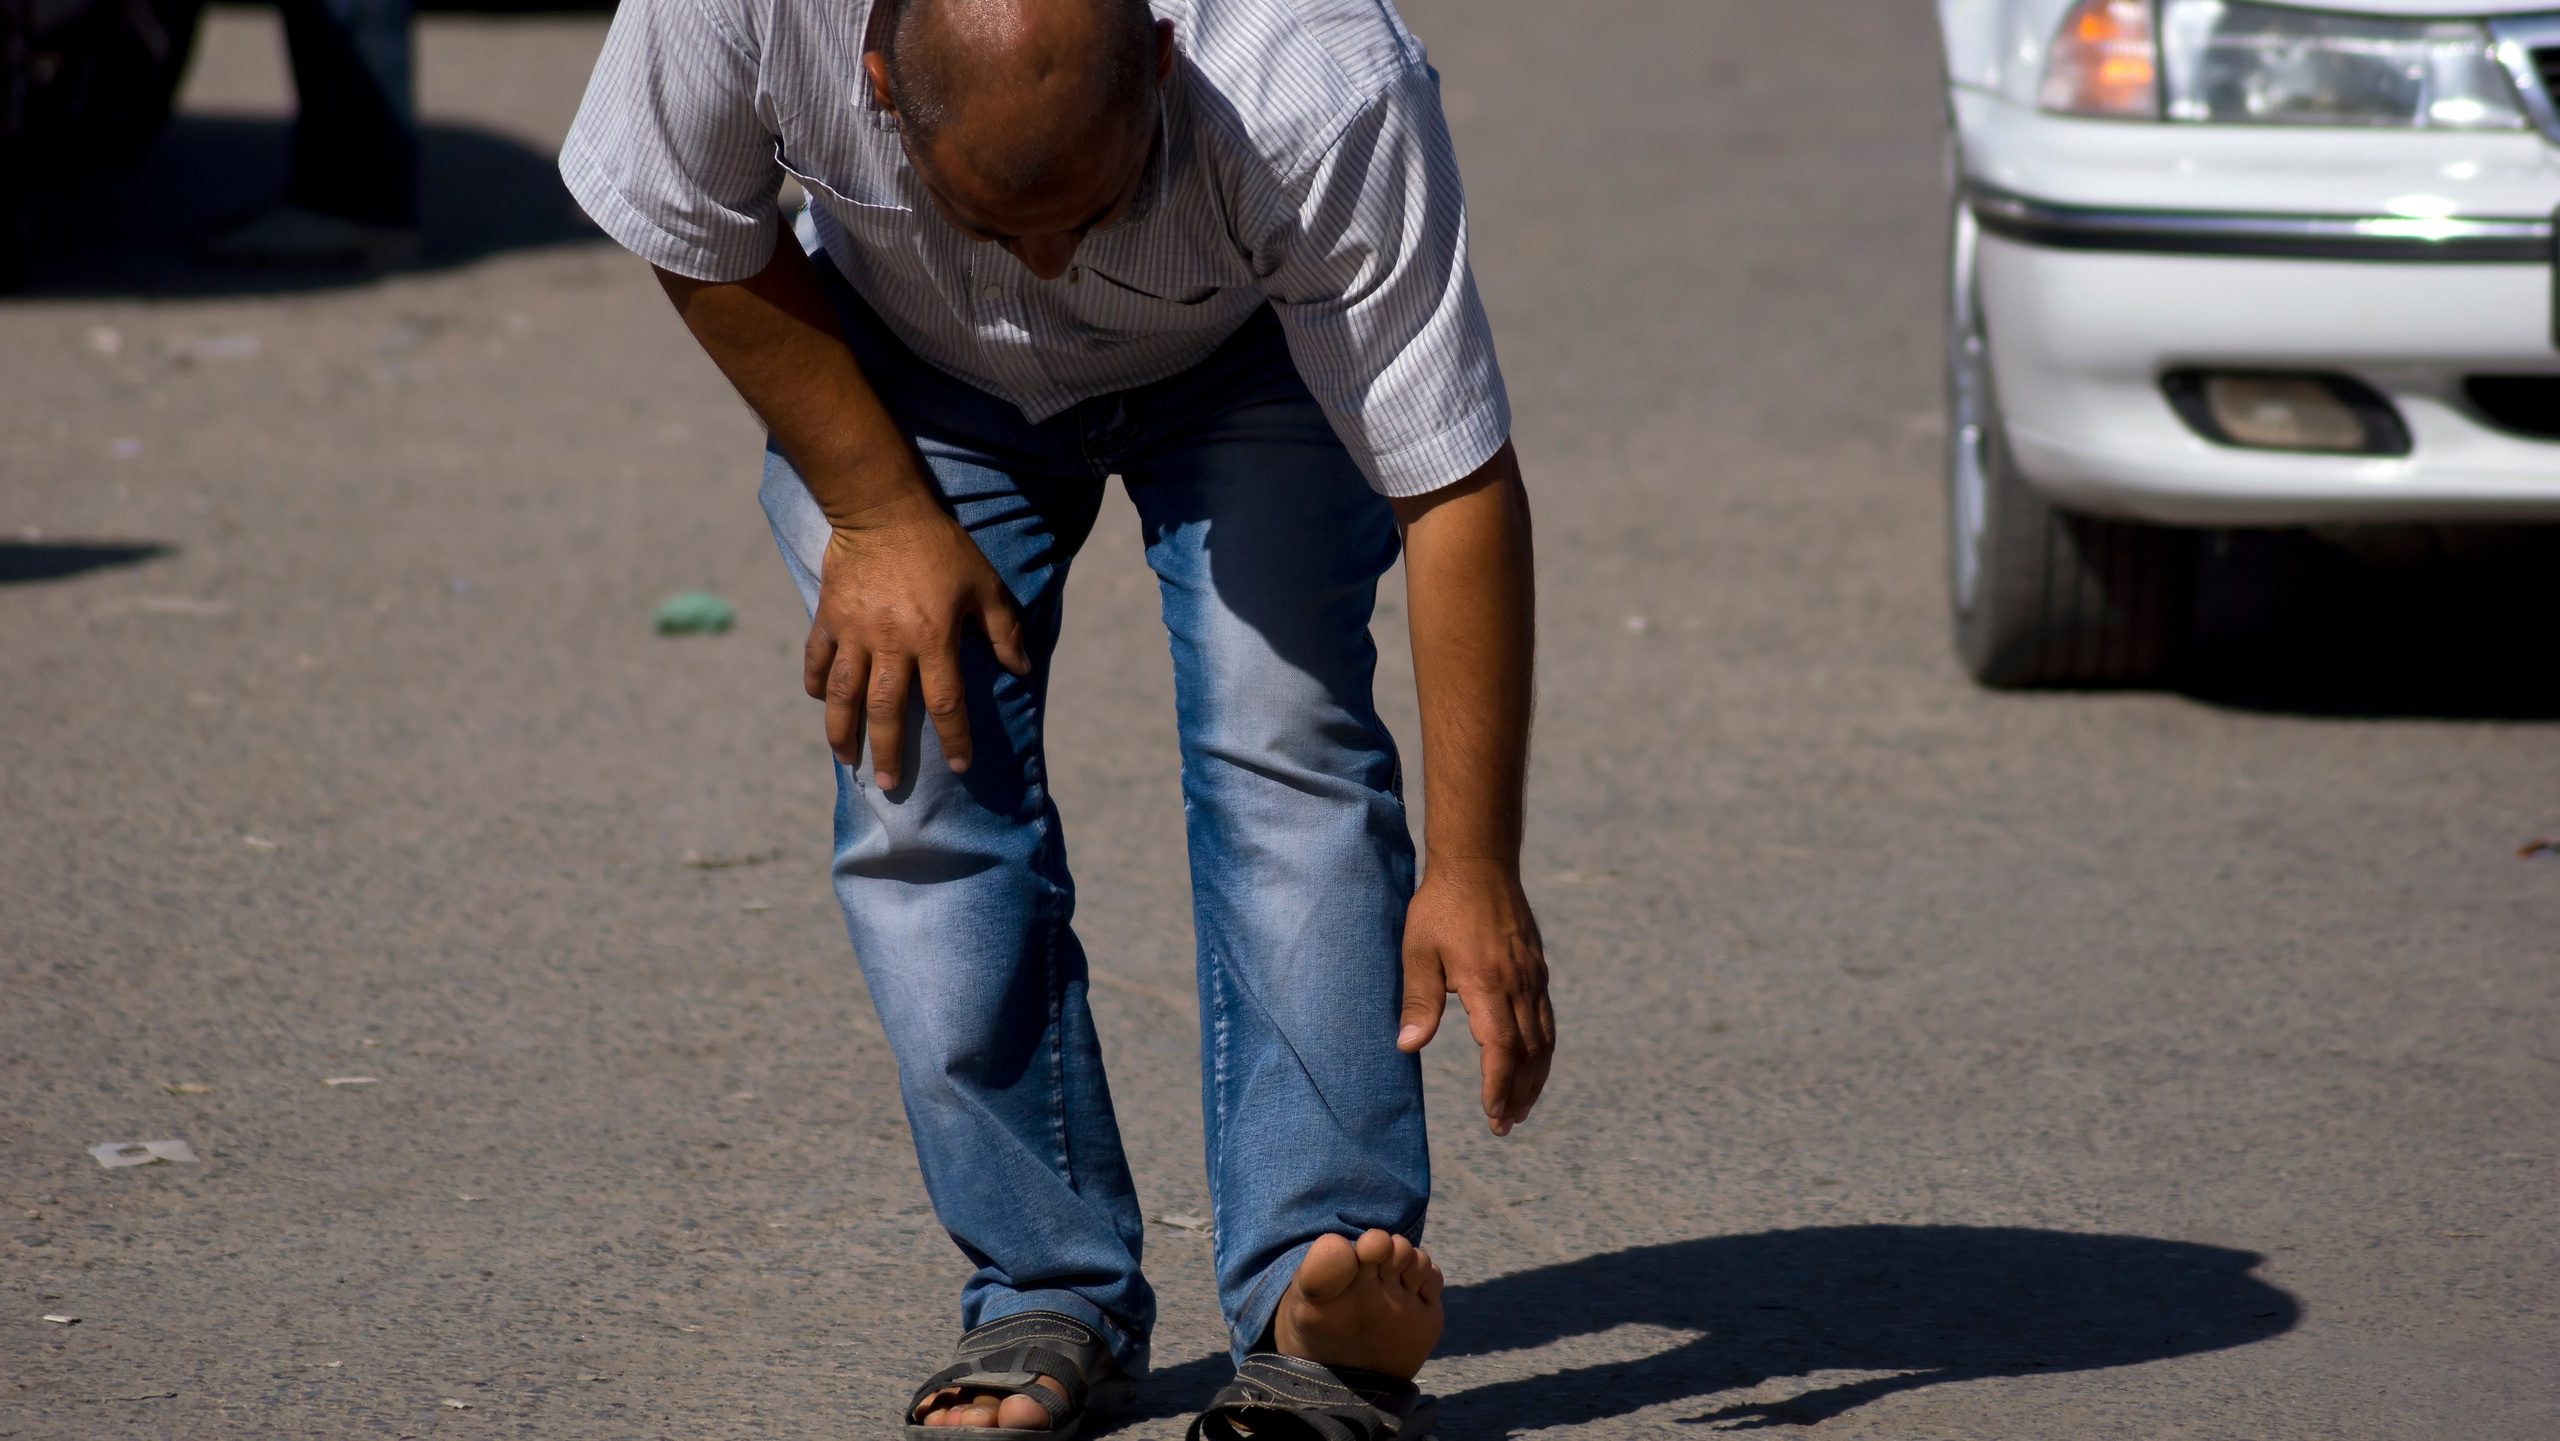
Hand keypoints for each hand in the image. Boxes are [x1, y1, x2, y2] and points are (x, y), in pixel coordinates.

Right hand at [803, 491, 1029, 787]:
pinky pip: (818, 659)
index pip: (946, 703)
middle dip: (888, 751)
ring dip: (843, 731)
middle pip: (886, 711)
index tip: (958, 766)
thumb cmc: (940, 546)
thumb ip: (1001, 628)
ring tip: (846, 759)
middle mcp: (891, 644)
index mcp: (933, 639)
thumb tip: (1020, 668)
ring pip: (844, 695)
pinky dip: (816, 682)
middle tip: (888, 783)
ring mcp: (854, 633)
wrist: (881, 508)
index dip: (954, 738)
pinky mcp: (829, 617)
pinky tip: (819, 700)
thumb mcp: (983, 583)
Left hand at [1397, 856, 1554, 1134]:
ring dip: (1535, 1078)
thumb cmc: (1440, 907)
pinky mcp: (1538, 970)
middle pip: (1530, 1053)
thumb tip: (1407, 1047)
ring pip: (1545, 1040)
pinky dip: (1542, 1051)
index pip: (1502, 1048)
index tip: (1492, 1116)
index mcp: (1488, 984)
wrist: (1479, 863)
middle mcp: (1519, 985)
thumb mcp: (1418, 951)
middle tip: (1505, 1126)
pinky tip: (1531, 1065)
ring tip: (1521, 1107)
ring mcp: (1534, 978)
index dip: (1498, 1086)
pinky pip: (1548, 1020)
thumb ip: (1418, 1001)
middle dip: (1518, 1094)